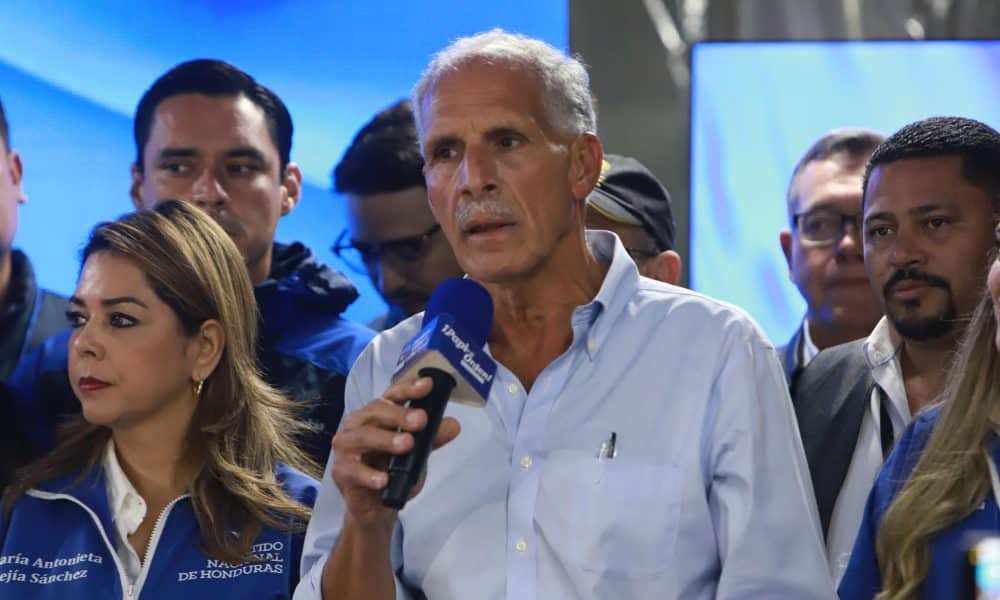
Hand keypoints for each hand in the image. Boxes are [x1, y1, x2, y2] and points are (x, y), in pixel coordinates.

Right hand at [331, 376, 460, 529]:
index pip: (391, 395)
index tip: (427, 385)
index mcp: (378, 415)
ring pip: (363, 437)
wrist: (376, 507)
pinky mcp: (341, 471)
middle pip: (376, 411)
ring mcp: (347, 447)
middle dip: (399, 414)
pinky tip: (384, 480)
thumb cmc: (393, 472)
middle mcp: (359, 425)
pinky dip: (368, 474)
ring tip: (407, 445)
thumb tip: (453, 425)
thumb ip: (432, 439)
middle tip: (421, 420)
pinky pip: (352, 470)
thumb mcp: (417, 454)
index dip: (408, 388)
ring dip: (386, 440)